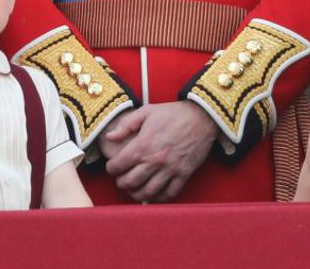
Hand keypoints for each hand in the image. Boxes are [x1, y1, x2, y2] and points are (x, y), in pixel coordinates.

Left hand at [101, 101, 217, 201]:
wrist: (200, 117)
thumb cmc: (172, 113)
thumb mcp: (146, 111)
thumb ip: (125, 125)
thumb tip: (109, 137)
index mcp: (143, 145)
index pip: (119, 165)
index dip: (111, 169)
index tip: (111, 168)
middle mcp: (155, 160)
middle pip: (131, 182)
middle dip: (122, 184)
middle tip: (121, 181)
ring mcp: (170, 169)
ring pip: (149, 192)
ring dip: (137, 194)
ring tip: (134, 190)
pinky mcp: (184, 174)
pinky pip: (169, 194)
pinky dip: (159, 198)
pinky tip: (153, 194)